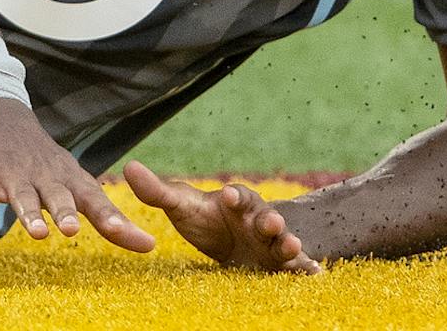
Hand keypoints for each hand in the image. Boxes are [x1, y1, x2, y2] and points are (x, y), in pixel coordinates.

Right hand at [0, 99, 155, 250]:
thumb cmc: (41, 159)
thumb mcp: (74, 181)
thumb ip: (107, 216)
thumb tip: (149, 246)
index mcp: (68, 179)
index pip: (95, 200)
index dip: (114, 220)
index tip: (139, 240)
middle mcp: (43, 177)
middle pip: (57, 196)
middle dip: (65, 212)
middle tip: (73, 229)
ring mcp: (12, 175)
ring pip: (22, 196)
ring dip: (29, 213)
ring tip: (37, 232)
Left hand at [123, 161, 321, 273]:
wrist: (227, 242)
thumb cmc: (204, 219)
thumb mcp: (181, 207)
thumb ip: (157, 191)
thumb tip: (129, 168)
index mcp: (236, 203)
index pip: (237, 195)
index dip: (234, 195)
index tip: (228, 196)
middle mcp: (258, 219)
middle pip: (267, 216)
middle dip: (269, 219)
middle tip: (271, 222)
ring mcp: (271, 243)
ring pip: (284, 240)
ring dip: (289, 241)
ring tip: (293, 245)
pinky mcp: (280, 265)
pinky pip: (297, 267)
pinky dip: (308, 270)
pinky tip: (317, 277)